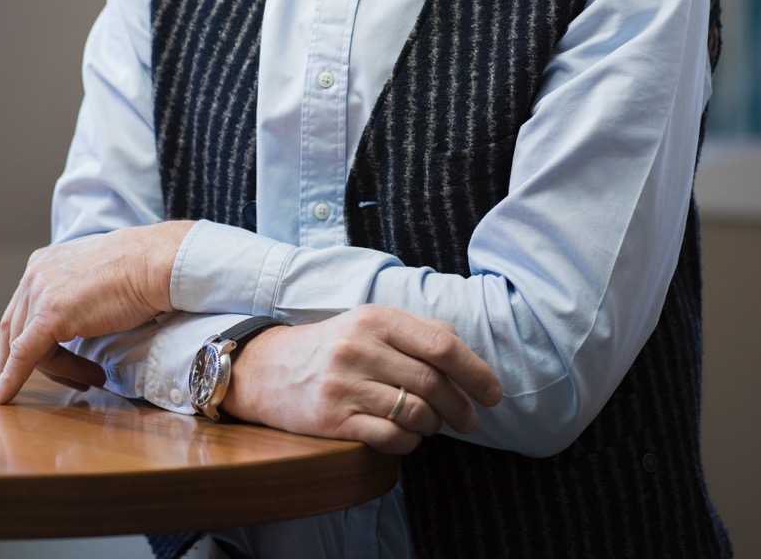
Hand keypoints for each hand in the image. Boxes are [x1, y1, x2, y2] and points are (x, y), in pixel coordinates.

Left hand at [0, 221, 193, 404]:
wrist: (154, 264)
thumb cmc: (139, 268)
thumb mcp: (94, 274)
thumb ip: (74, 290)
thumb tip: (74, 315)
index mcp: (43, 262)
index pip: (22, 309)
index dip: (20, 340)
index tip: (23, 363)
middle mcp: (34, 274)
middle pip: (16, 329)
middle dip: (26, 361)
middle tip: (44, 381)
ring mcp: (40, 294)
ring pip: (26, 348)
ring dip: (55, 371)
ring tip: (89, 379)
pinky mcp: (49, 317)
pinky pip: (23, 356)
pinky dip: (11, 380)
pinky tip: (3, 399)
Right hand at [223, 305, 501, 454]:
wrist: (267, 368)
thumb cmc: (332, 346)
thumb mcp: (368, 323)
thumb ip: (414, 334)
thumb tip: (466, 359)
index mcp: (376, 318)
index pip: (442, 343)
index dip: (475, 370)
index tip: (492, 392)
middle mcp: (361, 347)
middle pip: (433, 382)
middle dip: (462, 407)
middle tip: (470, 420)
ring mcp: (345, 384)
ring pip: (416, 413)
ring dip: (435, 426)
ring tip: (433, 426)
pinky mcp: (333, 419)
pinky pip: (391, 439)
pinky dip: (409, 443)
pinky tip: (407, 437)